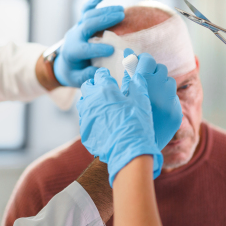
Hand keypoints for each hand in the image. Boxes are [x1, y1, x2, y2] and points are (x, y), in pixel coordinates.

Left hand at [54, 0, 124, 86]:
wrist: (63, 64)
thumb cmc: (74, 73)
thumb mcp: (77, 80)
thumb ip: (87, 76)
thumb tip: (100, 71)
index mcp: (72, 52)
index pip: (84, 49)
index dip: (97, 48)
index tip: (112, 50)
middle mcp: (74, 37)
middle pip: (87, 25)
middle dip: (104, 20)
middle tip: (121, 17)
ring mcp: (77, 28)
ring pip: (89, 15)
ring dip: (105, 11)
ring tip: (121, 11)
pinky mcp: (81, 23)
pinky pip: (86, 9)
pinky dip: (94, 1)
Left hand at [78, 68, 161, 185]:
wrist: (128, 151)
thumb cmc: (137, 124)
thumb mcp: (141, 100)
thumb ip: (137, 84)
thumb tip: (137, 74)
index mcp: (105, 89)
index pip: (101, 74)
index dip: (107, 76)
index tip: (111, 79)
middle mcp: (91, 100)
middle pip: (88, 86)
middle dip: (95, 86)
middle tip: (105, 91)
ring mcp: (86, 116)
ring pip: (84, 102)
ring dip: (91, 101)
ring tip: (103, 107)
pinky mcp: (84, 131)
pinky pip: (85, 119)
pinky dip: (92, 118)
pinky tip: (103, 123)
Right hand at [121, 49, 182, 149]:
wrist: (132, 151)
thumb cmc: (120, 122)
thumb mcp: (121, 96)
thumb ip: (128, 73)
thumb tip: (129, 52)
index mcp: (143, 84)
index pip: (147, 60)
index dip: (142, 60)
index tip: (138, 64)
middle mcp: (160, 90)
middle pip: (160, 69)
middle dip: (152, 72)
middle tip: (143, 80)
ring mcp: (171, 103)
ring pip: (169, 83)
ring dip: (161, 85)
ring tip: (149, 94)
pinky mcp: (176, 115)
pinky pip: (173, 99)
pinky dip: (165, 100)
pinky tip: (155, 108)